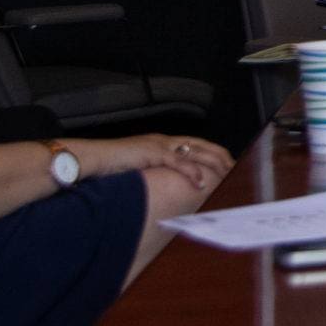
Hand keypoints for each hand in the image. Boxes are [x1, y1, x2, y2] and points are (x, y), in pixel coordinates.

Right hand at [70, 135, 231, 192]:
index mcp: (160, 143)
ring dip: (213, 163)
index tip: (226, 162)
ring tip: (227, 173)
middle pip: (200, 146)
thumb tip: (164, 184)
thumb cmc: (108, 166)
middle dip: (220, 156)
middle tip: (235, 167)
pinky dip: (192, 172)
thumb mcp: (137, 167)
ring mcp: (158, 145)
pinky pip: (178, 162)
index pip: (194, 144)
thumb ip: (153, 171)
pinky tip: (202, 181)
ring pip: (195, 152)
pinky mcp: (151, 153)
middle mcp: (162, 141)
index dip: (212, 152)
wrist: (89, 158)